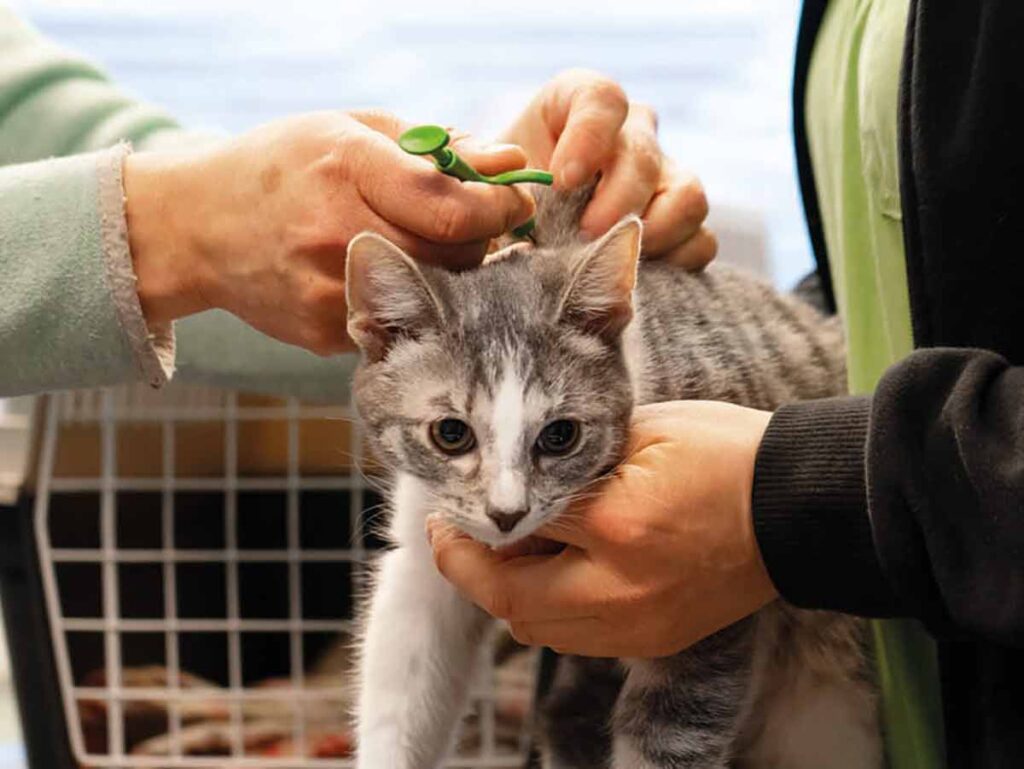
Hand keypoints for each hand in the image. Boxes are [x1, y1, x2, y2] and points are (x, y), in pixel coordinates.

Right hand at [123, 110, 533, 354]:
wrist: (198, 226)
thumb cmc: (283, 166)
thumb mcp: (350, 129)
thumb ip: (432, 146)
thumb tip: (505, 162)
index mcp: (345, 168)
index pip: (453, 206)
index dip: (500, 207)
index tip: (516, 199)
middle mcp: (337, 233)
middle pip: (453, 254)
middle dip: (484, 238)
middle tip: (483, 222)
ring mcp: (330, 291)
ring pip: (435, 291)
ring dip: (454, 269)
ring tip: (434, 242)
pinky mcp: (326, 331)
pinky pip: (400, 317)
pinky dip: (414, 298)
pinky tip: (393, 274)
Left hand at [429, 401, 775, 657]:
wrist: (795, 508)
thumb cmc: (724, 454)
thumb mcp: (643, 433)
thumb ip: (575, 461)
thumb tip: (518, 483)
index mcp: (617, 523)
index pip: (516, 525)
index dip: (472, 515)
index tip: (452, 505)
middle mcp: (621, 587)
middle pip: (509, 598)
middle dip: (467, 567)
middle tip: (455, 535)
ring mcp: (639, 623)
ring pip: (536, 629)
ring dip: (505, 593)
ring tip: (504, 552)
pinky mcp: (655, 639)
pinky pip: (575, 639)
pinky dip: (547, 612)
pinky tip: (551, 575)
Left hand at [502, 69, 715, 268]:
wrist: (510, 248)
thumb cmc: (495, 208)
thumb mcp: (481, 184)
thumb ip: (487, 173)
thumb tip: (511, 175)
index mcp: (577, 107)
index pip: (602, 100)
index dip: (590, 135)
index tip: (563, 178)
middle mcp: (629, 135)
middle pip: (643, 155)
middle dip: (615, 201)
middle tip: (584, 236)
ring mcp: (662, 180)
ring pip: (687, 196)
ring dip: (653, 234)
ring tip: (613, 262)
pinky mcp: (679, 228)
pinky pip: (700, 242)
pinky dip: (674, 264)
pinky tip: (635, 278)